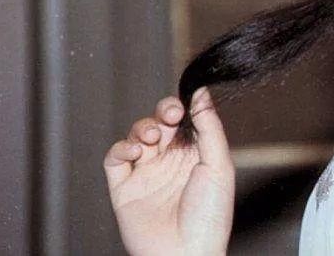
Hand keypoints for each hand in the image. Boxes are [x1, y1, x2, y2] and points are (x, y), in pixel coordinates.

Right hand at [103, 87, 234, 255]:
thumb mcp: (218, 165)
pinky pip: (115, 160)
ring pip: (136, 136)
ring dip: (142, 128)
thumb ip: (210, 127)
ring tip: (150, 137)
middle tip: (170, 113)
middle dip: (163, 112)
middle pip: (160, 123)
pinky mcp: (124, 188)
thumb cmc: (209, 216)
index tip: (185, 100)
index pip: (186, 120)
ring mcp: (147, 174)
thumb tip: (203, 93)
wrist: (185, 254)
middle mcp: (171, 161)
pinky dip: (121, 148)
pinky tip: (134, 151)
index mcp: (196, 154)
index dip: (183, 107)